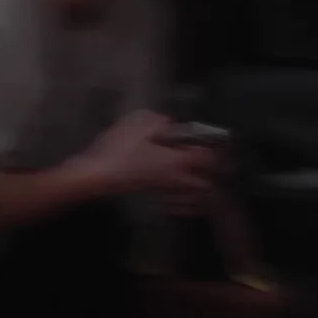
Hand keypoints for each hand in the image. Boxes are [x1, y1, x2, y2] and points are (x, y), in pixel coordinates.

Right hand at [72, 110, 218, 201]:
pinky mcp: (151, 192)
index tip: (220, 143)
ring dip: (197, 184)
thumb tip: (168, 123)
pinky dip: (182, 193)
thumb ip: (159, 121)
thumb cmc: (119, 149)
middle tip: (213, 162)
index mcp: (177, 160)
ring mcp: (163, 187)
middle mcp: (175, 177)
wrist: (97, 175)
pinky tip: (175, 182)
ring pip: (191, 192)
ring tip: (197, 172)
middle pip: (204, 184)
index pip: (208, 159)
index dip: (217, 151)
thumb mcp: (139, 124)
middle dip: (211, 174)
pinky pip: (176, 195)